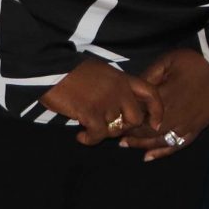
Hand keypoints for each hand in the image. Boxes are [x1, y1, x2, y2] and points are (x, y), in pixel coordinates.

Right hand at [45, 57, 163, 145]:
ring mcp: (106, 102)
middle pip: (136, 118)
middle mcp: (119, 90)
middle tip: (109, 128)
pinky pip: (98, 135)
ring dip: (103, 133)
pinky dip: (90, 139)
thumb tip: (120, 107)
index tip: (155, 124)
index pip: (151, 93)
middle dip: (125, 128)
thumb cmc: (73, 71)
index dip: (157, 110)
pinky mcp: (91, 113)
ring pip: (115, 129)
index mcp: (123, 78)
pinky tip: (81, 136)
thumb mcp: (102, 72)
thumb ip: (115, 87)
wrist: (51, 68)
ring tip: (88, 130)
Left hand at [123, 48, 208, 158]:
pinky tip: (149, 156)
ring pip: (159, 141)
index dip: (126, 120)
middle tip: (116, 136)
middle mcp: (174, 116)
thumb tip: (132, 92)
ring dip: (142, 145)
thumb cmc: (193, 61)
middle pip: (147, 132)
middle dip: (131, 135)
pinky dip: (163, 152)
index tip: (115, 121)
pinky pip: (177, 145)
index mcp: (164, 99)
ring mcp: (186, 125)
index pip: (140, 115)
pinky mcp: (196, 129)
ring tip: (127, 145)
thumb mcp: (166, 62)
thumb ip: (148, 77)